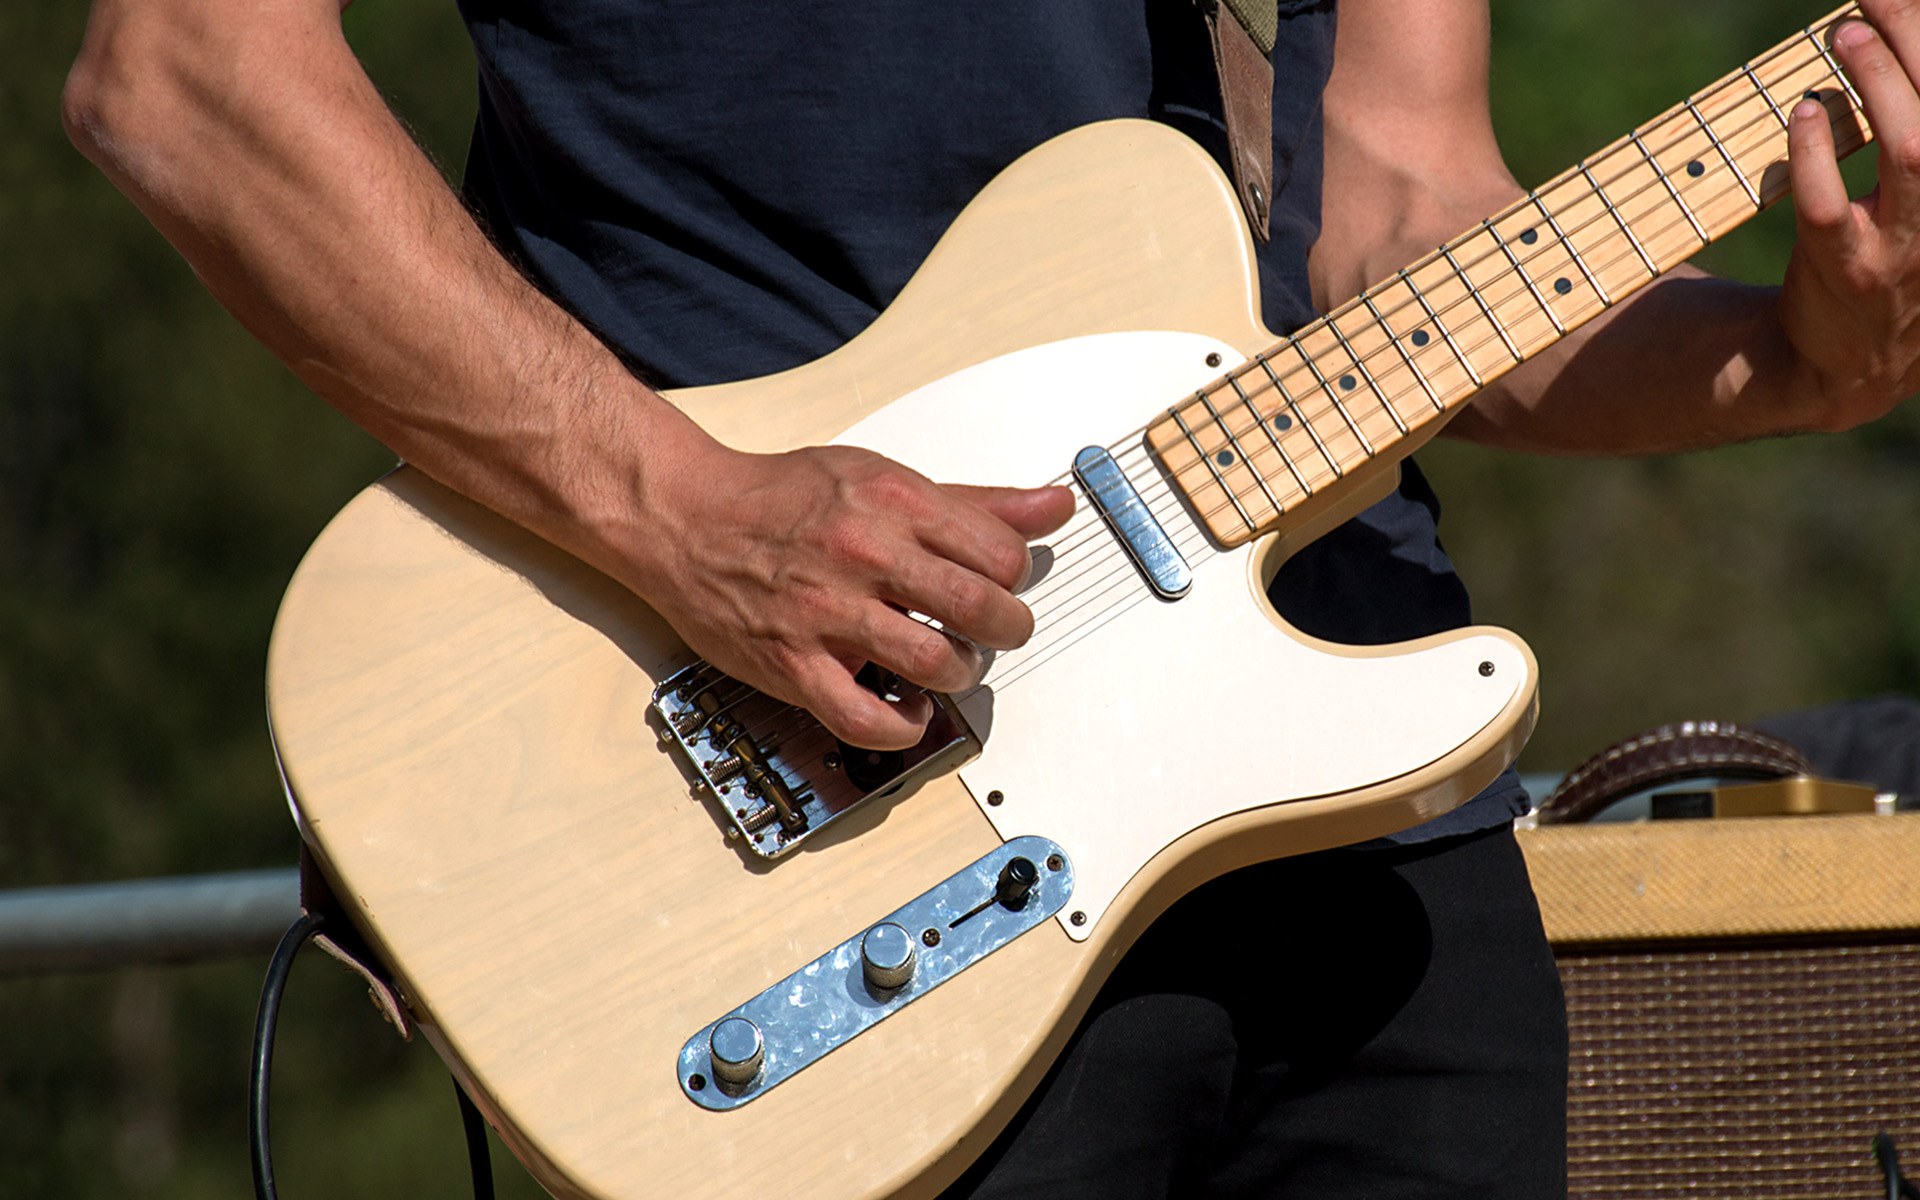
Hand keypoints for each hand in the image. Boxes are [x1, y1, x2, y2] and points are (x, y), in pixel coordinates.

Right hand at [617, 431, 1073, 750]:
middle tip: (992, 631)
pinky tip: (909, 709)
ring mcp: (827, 614)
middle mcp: (864, 555)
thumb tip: (1052, 506)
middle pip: (979, 610)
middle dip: (1004, 630)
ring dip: (959, 674)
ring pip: (936, 664)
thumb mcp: (884, 479)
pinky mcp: (794, 664)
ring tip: (949, 665)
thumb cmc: (782, 500)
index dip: (1013, 578)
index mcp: (893, 504)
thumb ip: (974, 503)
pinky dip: (903, 725)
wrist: (687, 518)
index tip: (1000, 586)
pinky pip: (867, 718)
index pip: (1001, 555)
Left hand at [1780, 2, 1919, 429]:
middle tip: (1876, 0)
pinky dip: (1816, 152)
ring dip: (1879, 82)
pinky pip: (1831, 205)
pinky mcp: (1848, 272)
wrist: (1847, 368)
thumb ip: (1915, 143)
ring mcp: (1908, 247)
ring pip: (1911, 150)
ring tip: (1846, 33)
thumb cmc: (1891, 264)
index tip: (1910, 0)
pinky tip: (1803, 111)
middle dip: (1918, 44)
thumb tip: (1896, 51)